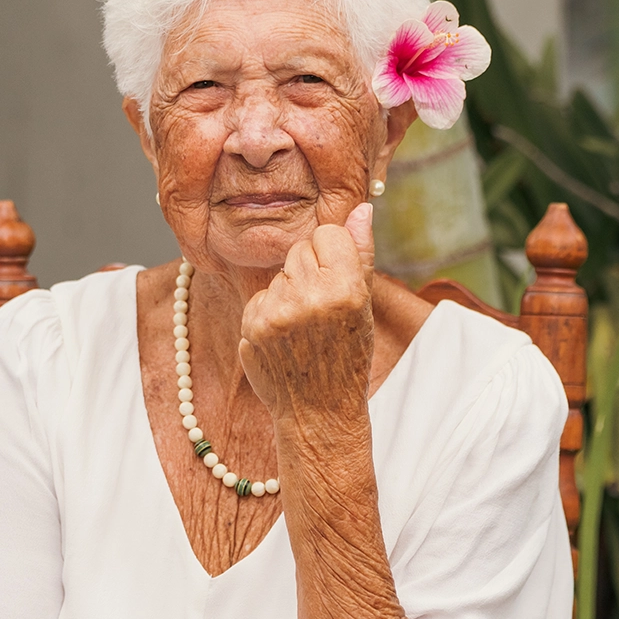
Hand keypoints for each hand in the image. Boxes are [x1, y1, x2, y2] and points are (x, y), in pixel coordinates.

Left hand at [239, 204, 374, 423]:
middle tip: (320, 310)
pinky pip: (260, 296)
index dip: (332, 256)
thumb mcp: (365, 305)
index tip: (337, 284)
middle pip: (299, 250)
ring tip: (303, 327)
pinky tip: (283, 337)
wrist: (320, 411)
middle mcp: (311, 297)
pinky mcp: (253, 325)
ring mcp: (278, 312)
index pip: (328, 233)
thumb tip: (362, 207)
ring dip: (287, 292)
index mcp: (347, 287)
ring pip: (278, 273)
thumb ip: (360, 252)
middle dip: (308, 272)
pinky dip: (268, 311)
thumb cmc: (348, 355)